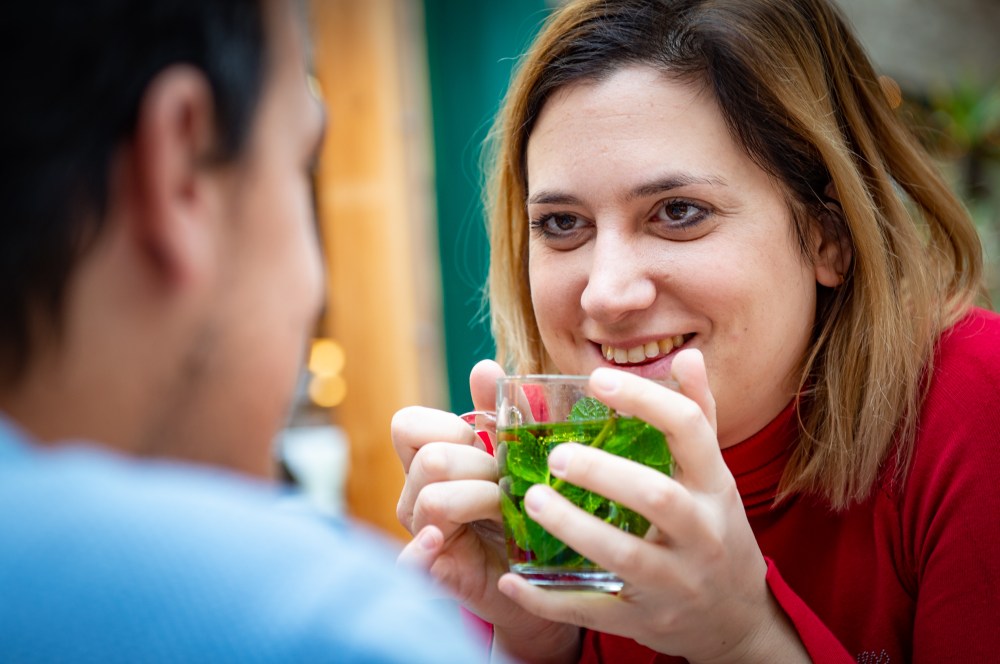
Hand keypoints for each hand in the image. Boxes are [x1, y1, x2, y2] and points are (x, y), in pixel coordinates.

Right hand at [393, 359, 580, 663]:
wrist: (535, 580)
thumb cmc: (520, 513)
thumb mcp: (513, 461)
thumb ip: (499, 415)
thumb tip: (485, 367)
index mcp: (428, 464)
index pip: (408, 424)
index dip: (450, 426)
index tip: (484, 443)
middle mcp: (415, 497)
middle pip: (429, 458)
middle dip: (478, 464)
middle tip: (509, 484)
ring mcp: (420, 535)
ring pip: (433, 498)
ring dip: (480, 499)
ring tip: (507, 512)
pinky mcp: (431, 574)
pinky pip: (410, 559)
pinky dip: (422, 550)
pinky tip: (442, 541)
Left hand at [494, 349, 806, 662]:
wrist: (735, 618)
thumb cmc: (714, 528)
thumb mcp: (714, 475)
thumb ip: (698, 416)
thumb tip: (688, 355)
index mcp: (715, 485)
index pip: (690, 430)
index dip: (645, 400)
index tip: (597, 379)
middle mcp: (701, 531)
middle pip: (657, 496)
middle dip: (604, 472)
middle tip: (556, 454)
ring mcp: (674, 580)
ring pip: (624, 556)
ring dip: (574, 528)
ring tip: (532, 499)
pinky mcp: (645, 618)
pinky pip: (593, 611)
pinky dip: (549, 599)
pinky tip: (512, 578)